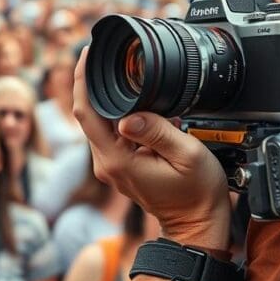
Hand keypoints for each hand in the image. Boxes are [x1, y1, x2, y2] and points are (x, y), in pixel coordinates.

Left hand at [73, 48, 231, 248]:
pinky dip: (121, 113)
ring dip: (110, 98)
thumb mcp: (187, 155)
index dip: (82, 81)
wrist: (197, 225)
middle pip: (89, 115)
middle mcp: (107, 164)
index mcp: (118, 160)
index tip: (87, 55)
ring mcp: (112, 166)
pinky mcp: (120, 166)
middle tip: (106, 55)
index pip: (86, 114)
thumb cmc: (196, 194)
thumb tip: (129, 115)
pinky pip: (113, 133)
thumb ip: (158, 131)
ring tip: (127, 75)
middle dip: (94, 84)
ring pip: (101, 122)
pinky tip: (139, 102)